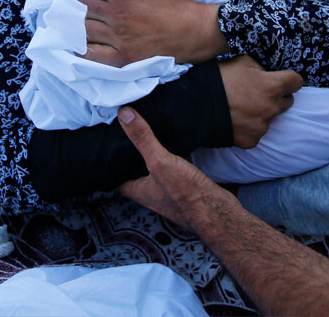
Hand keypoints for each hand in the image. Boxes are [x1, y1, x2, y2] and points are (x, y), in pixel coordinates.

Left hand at [81, 0, 227, 65]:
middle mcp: (116, 16)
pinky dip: (81, 50)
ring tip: (67, 28)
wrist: (195, 30)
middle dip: (73, 12)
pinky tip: (74, 47)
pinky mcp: (123, 57)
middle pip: (83, 13)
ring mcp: (118, 38)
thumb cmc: (175, 5)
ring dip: (74, 29)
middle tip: (65, 13)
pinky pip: (94, 55)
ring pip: (85, 32)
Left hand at [115, 106, 230, 230]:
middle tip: (128, 132)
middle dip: (132, 154)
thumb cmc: (188, 195)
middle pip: (135, 170)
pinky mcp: (185, 188)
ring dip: (152, 154)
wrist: (220, 214)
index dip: (111, 160)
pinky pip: (172, 169)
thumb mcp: (160, 162)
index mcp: (137, 190)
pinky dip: (170, 157)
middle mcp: (150, 193)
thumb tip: (124, 114)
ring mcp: (168, 191)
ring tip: (147, 132)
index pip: (115, 174)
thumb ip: (142, 139)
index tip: (108, 142)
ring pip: (154, 169)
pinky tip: (173, 144)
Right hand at [218, 55, 300, 148]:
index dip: (290, 79)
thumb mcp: (240, 62)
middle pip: (287, 102)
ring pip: (270, 118)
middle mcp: (272, 108)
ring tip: (240, 108)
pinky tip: (235, 120)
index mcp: (272, 86)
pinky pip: (256, 132)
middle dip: (276, 97)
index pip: (296, 81)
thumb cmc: (217, 80)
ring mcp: (263, 126)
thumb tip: (266, 74)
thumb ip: (259, 68)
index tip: (283, 80)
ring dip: (261, 113)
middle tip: (256, 94)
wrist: (195, 106)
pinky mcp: (252, 140)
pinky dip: (249, 127)